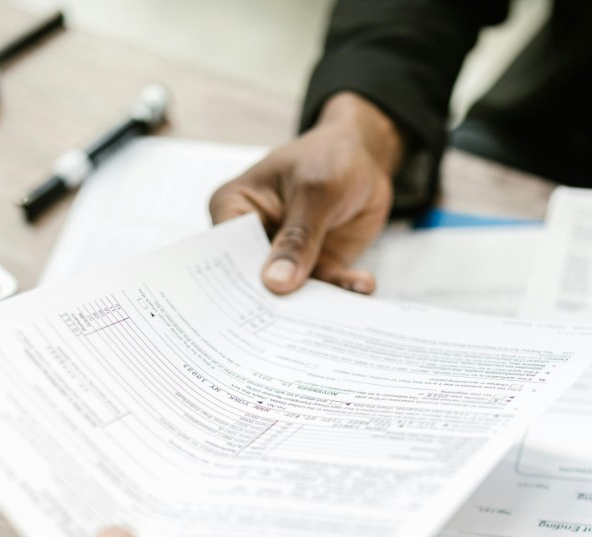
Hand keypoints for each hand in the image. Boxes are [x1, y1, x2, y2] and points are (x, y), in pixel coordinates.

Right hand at [210, 91, 403, 294]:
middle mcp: (253, 238)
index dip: (236, 283)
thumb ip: (297, 238)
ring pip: (291, 293)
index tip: (254, 307)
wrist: (366, 158)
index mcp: (233, 208)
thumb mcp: (314, 190)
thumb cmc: (329, 157)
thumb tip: (275, 283)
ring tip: (335, 309)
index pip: (225, 253)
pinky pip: (325, 289)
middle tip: (291, 325)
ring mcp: (283, 256)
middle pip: (254, 282)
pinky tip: (363, 284)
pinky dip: (343, 290)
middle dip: (274, 303)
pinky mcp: (314, 267)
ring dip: (314, 303)